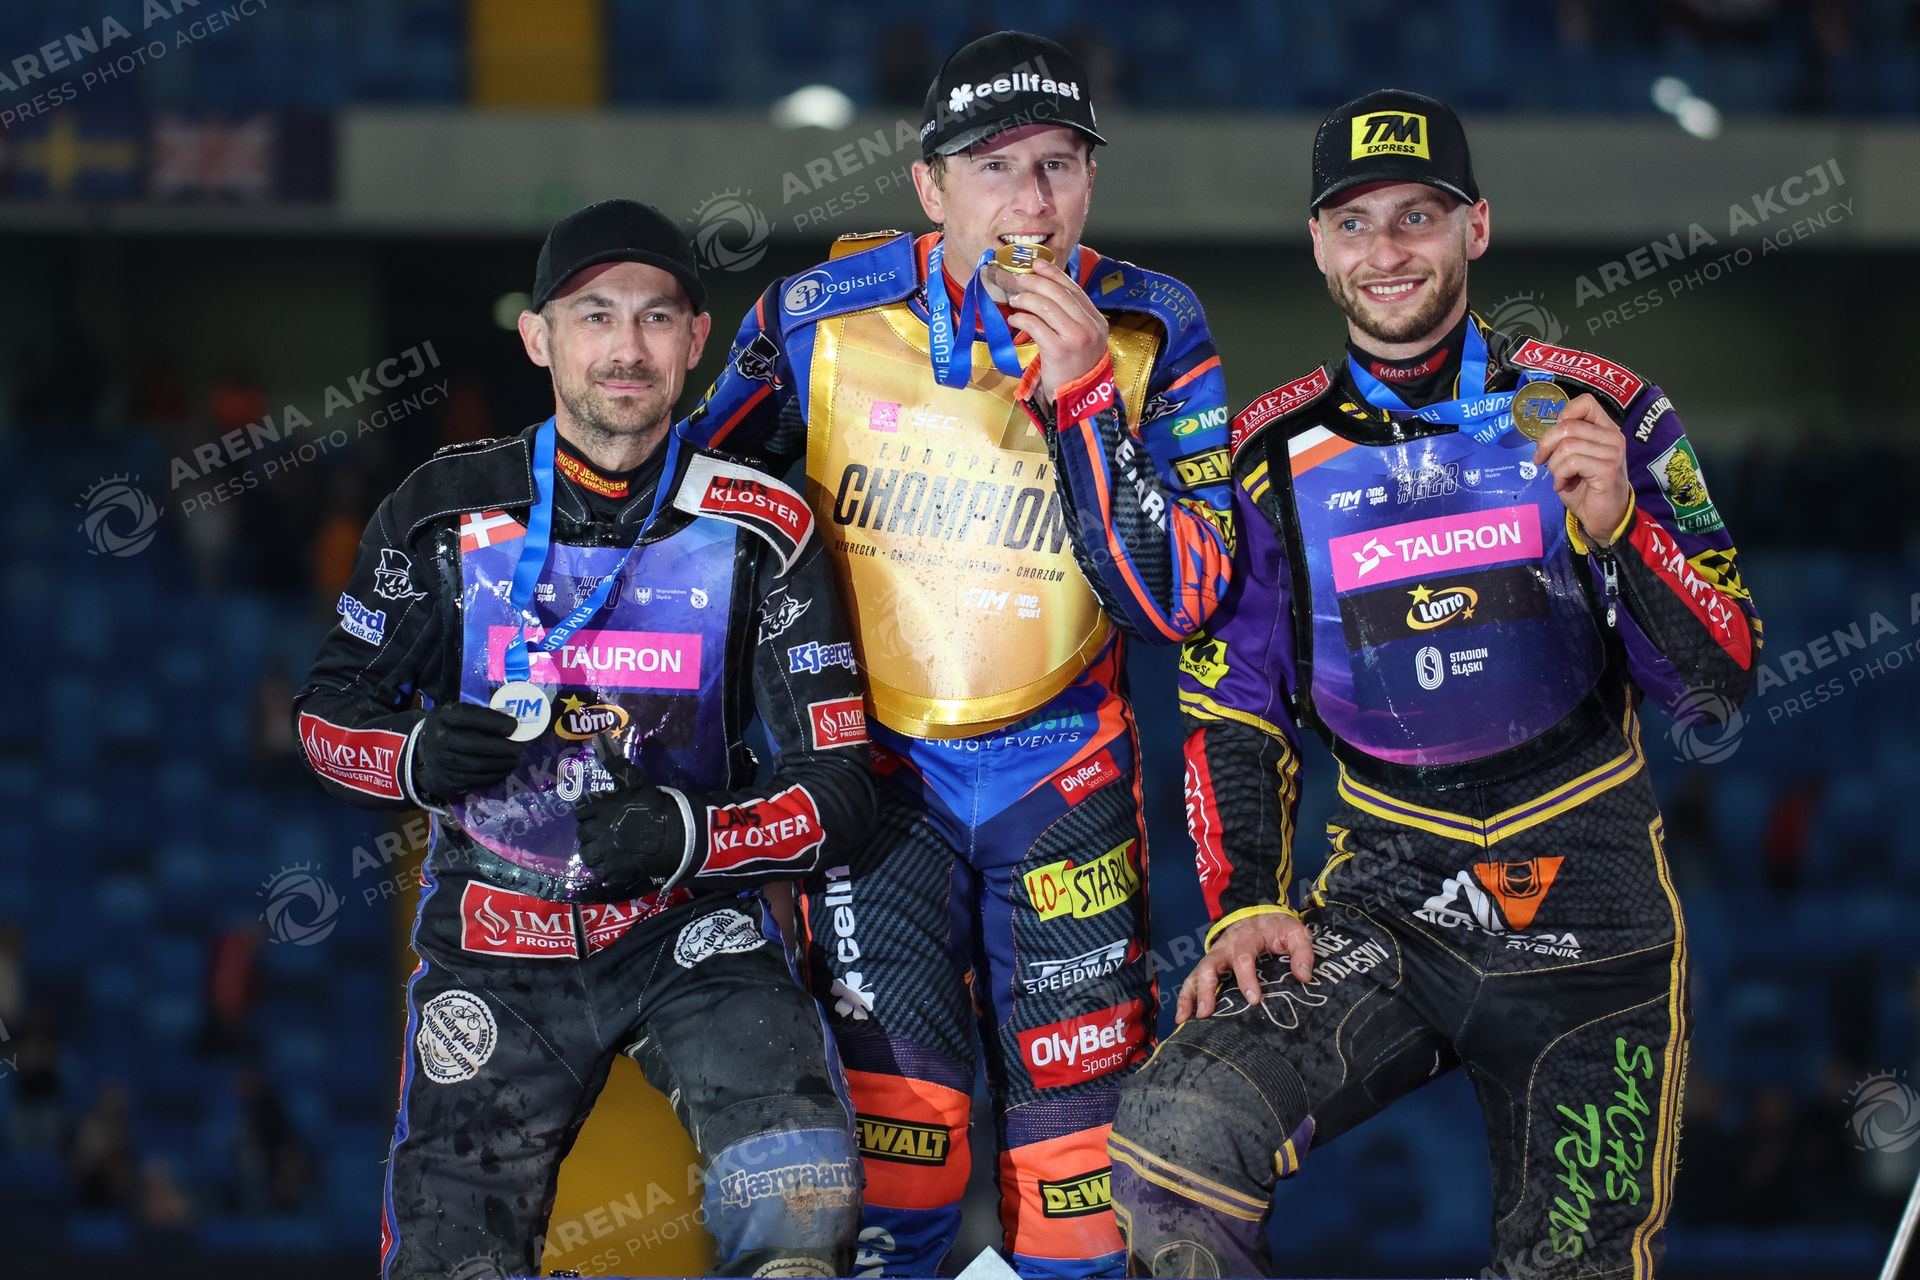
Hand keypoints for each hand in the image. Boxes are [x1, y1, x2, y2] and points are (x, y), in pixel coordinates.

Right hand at [409, 703, 523, 804]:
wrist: (421, 756)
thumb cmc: (449, 730)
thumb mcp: (456, 716)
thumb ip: (479, 717)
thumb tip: (514, 725)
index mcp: (442, 716)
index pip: (470, 716)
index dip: (494, 721)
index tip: (514, 726)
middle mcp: (438, 739)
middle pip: (474, 744)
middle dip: (502, 747)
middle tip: (519, 748)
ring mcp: (440, 762)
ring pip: (477, 765)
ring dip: (502, 764)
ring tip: (515, 760)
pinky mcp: (446, 781)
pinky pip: (475, 781)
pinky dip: (494, 776)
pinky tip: (504, 771)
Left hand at [573, 737, 689, 891]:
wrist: (672, 834)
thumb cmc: (652, 805)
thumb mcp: (634, 780)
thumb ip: (615, 763)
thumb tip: (599, 737)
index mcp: (598, 807)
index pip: (581, 809)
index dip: (591, 812)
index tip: (601, 813)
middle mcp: (596, 829)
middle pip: (582, 832)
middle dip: (592, 831)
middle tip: (606, 831)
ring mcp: (603, 851)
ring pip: (587, 853)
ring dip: (595, 851)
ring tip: (607, 849)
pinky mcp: (612, 870)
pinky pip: (600, 872)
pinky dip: (606, 868)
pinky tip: (616, 862)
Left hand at [993, 258, 1109, 403]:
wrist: (1078, 402)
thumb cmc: (1075, 371)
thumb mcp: (1080, 341)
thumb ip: (1069, 318)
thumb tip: (1044, 292)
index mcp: (1097, 321)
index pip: (1074, 289)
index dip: (1054, 274)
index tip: (1037, 263)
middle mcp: (1090, 327)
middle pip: (1059, 293)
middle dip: (1035, 282)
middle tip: (1018, 279)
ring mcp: (1076, 338)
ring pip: (1047, 306)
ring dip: (1026, 299)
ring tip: (1014, 299)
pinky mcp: (1059, 350)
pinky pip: (1036, 325)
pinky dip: (1022, 318)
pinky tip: (1014, 319)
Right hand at [1176, 912, 1314, 1022]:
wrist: (1259, 914)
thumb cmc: (1276, 928)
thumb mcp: (1295, 933)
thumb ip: (1302, 951)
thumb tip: (1303, 977)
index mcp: (1246, 939)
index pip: (1243, 958)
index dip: (1247, 979)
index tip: (1254, 999)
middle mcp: (1224, 948)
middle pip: (1209, 966)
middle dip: (1205, 989)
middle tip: (1205, 1012)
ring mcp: (1214, 957)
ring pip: (1195, 974)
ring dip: (1188, 995)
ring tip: (1184, 1019)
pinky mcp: (1209, 966)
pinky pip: (1192, 980)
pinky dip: (1185, 997)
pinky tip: (1182, 1018)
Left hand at [1533, 393, 1632, 546]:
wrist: (1603, 517)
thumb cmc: (1585, 488)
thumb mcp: (1572, 459)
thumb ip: (1565, 441)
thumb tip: (1544, 434)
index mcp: (1605, 429)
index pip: (1585, 402)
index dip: (1563, 415)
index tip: (1553, 438)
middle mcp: (1613, 436)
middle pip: (1568, 426)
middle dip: (1546, 444)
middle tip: (1541, 461)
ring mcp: (1613, 452)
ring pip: (1567, 446)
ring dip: (1554, 465)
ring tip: (1559, 477)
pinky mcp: (1607, 468)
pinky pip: (1572, 462)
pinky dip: (1560, 475)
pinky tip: (1563, 485)